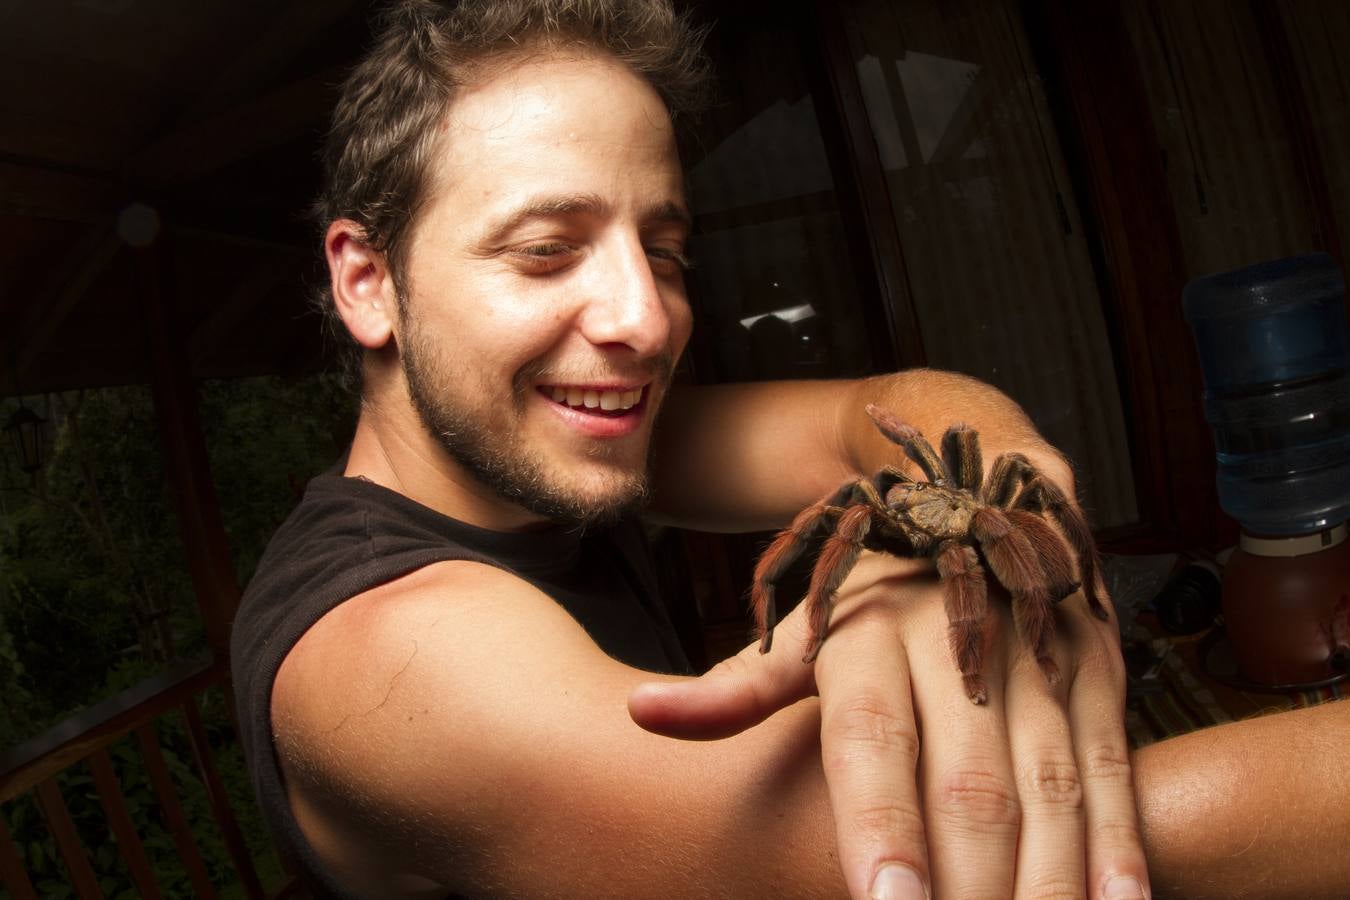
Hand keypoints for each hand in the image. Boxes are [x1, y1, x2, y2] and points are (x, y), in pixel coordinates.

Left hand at [629, 551, 1148, 898]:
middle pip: (969, 780)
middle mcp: (953, 641)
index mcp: (868, 636)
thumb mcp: (798, 627)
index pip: (872, 743)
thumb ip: (735, 687)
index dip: (881, 827)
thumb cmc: (866, 591)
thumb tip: (640, 714)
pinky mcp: (1092, 665)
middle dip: (970, 882)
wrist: (966, 491)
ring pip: (1049, 783)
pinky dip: (1119, 843)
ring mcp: (1033, 652)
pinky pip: (1111, 764)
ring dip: (1047, 880)